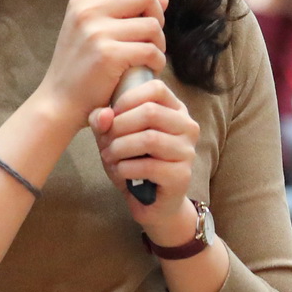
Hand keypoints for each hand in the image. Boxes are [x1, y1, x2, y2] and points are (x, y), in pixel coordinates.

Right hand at [35, 0, 166, 134]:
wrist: (58, 102)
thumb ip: (124, 11)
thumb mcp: (92, 32)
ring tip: (150, 55)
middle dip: (157, 14)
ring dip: (159, 43)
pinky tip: (148, 69)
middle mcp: (88, 11)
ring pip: (152, 25)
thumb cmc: (78, 68)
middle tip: (152, 35)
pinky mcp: (109, 55)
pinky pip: (151, 50)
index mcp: (82, 1)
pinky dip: (157, 61)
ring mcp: (97, 32)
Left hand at [92, 77, 201, 240]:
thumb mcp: (115, 136)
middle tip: (105, 141)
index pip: (156, 88)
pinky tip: (120, 172)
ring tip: (109, 157)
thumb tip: (103, 115)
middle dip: (119, 126)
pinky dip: (126, 168)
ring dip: (121, 148)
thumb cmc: (135, 162)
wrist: (151, 203)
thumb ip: (104, 120)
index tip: (111, 115)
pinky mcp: (182, 175)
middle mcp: (187, 127)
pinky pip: (149, 166)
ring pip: (149, 139)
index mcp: (175, 110)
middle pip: (151, 112)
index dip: (127, 99)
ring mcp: (187, 151)